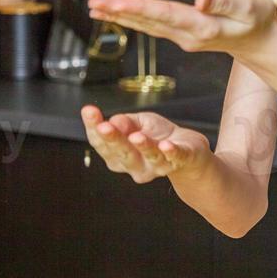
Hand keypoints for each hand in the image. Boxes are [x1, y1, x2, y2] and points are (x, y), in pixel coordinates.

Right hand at [80, 105, 212, 183]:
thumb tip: (114, 121)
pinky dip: (171, 152)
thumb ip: (124, 123)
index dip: (94, 128)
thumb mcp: (137, 123)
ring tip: (136, 136)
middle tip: (104, 126)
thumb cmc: (157, 136)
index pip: (102, 144)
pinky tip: (167, 146)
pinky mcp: (179, 161)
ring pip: (149, 157)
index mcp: (119, 156)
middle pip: (122, 153)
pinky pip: (175, 158)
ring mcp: (157, 166)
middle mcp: (135, 166)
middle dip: (113, 139)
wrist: (187, 150)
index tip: (89, 111)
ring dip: (143, 146)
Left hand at [87, 0, 276, 61]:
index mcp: (202, 26)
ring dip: (121, 17)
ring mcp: (183, 38)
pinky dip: (133, 20)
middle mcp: (187, 35)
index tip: (114, 4)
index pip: (164, 14)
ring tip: (95, 8)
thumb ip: (223, 2)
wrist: (261, 42)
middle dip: (119, 13)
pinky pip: (152, 27)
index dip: (138, 8)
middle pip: (148, 21)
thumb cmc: (258, 18)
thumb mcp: (249, 6)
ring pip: (147, 26)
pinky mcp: (182, 35)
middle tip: (93, 4)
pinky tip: (117, 15)